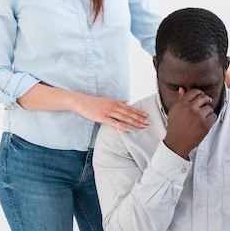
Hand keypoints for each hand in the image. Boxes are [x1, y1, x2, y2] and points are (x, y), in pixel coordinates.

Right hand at [17, 83, 149, 131]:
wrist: (81, 102)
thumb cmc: (94, 102)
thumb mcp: (107, 100)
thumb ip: (117, 102)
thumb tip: (126, 101)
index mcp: (115, 102)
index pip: (130, 108)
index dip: (139, 112)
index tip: (147, 116)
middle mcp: (114, 106)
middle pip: (129, 113)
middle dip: (140, 118)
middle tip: (148, 123)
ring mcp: (108, 112)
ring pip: (124, 117)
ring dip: (134, 122)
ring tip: (142, 126)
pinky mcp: (102, 117)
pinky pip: (114, 123)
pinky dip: (122, 126)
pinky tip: (128, 130)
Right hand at [164, 88, 216, 157]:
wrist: (177, 142)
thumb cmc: (175, 127)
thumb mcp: (174, 111)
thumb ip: (179, 99)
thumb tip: (182, 89)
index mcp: (181, 104)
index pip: (194, 92)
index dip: (199, 93)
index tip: (201, 95)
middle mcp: (190, 109)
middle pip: (204, 97)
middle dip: (206, 100)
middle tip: (207, 102)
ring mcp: (198, 117)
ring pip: (209, 108)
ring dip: (208, 111)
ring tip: (203, 116)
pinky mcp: (205, 125)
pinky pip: (213, 116)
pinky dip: (211, 119)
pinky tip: (206, 122)